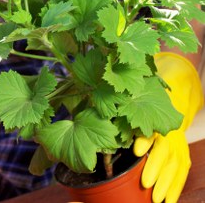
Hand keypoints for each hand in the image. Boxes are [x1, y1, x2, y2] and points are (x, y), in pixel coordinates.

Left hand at [133, 52, 202, 202]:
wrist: (175, 93)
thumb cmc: (143, 99)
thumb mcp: (133, 99)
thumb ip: (121, 107)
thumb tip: (101, 111)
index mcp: (156, 117)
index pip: (152, 128)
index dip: (145, 139)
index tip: (135, 150)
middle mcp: (169, 131)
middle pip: (164, 151)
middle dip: (155, 168)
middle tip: (145, 183)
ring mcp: (178, 143)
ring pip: (176, 165)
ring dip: (167, 184)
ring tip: (157, 199)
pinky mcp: (182, 153)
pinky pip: (181, 172)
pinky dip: (176, 188)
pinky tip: (168, 201)